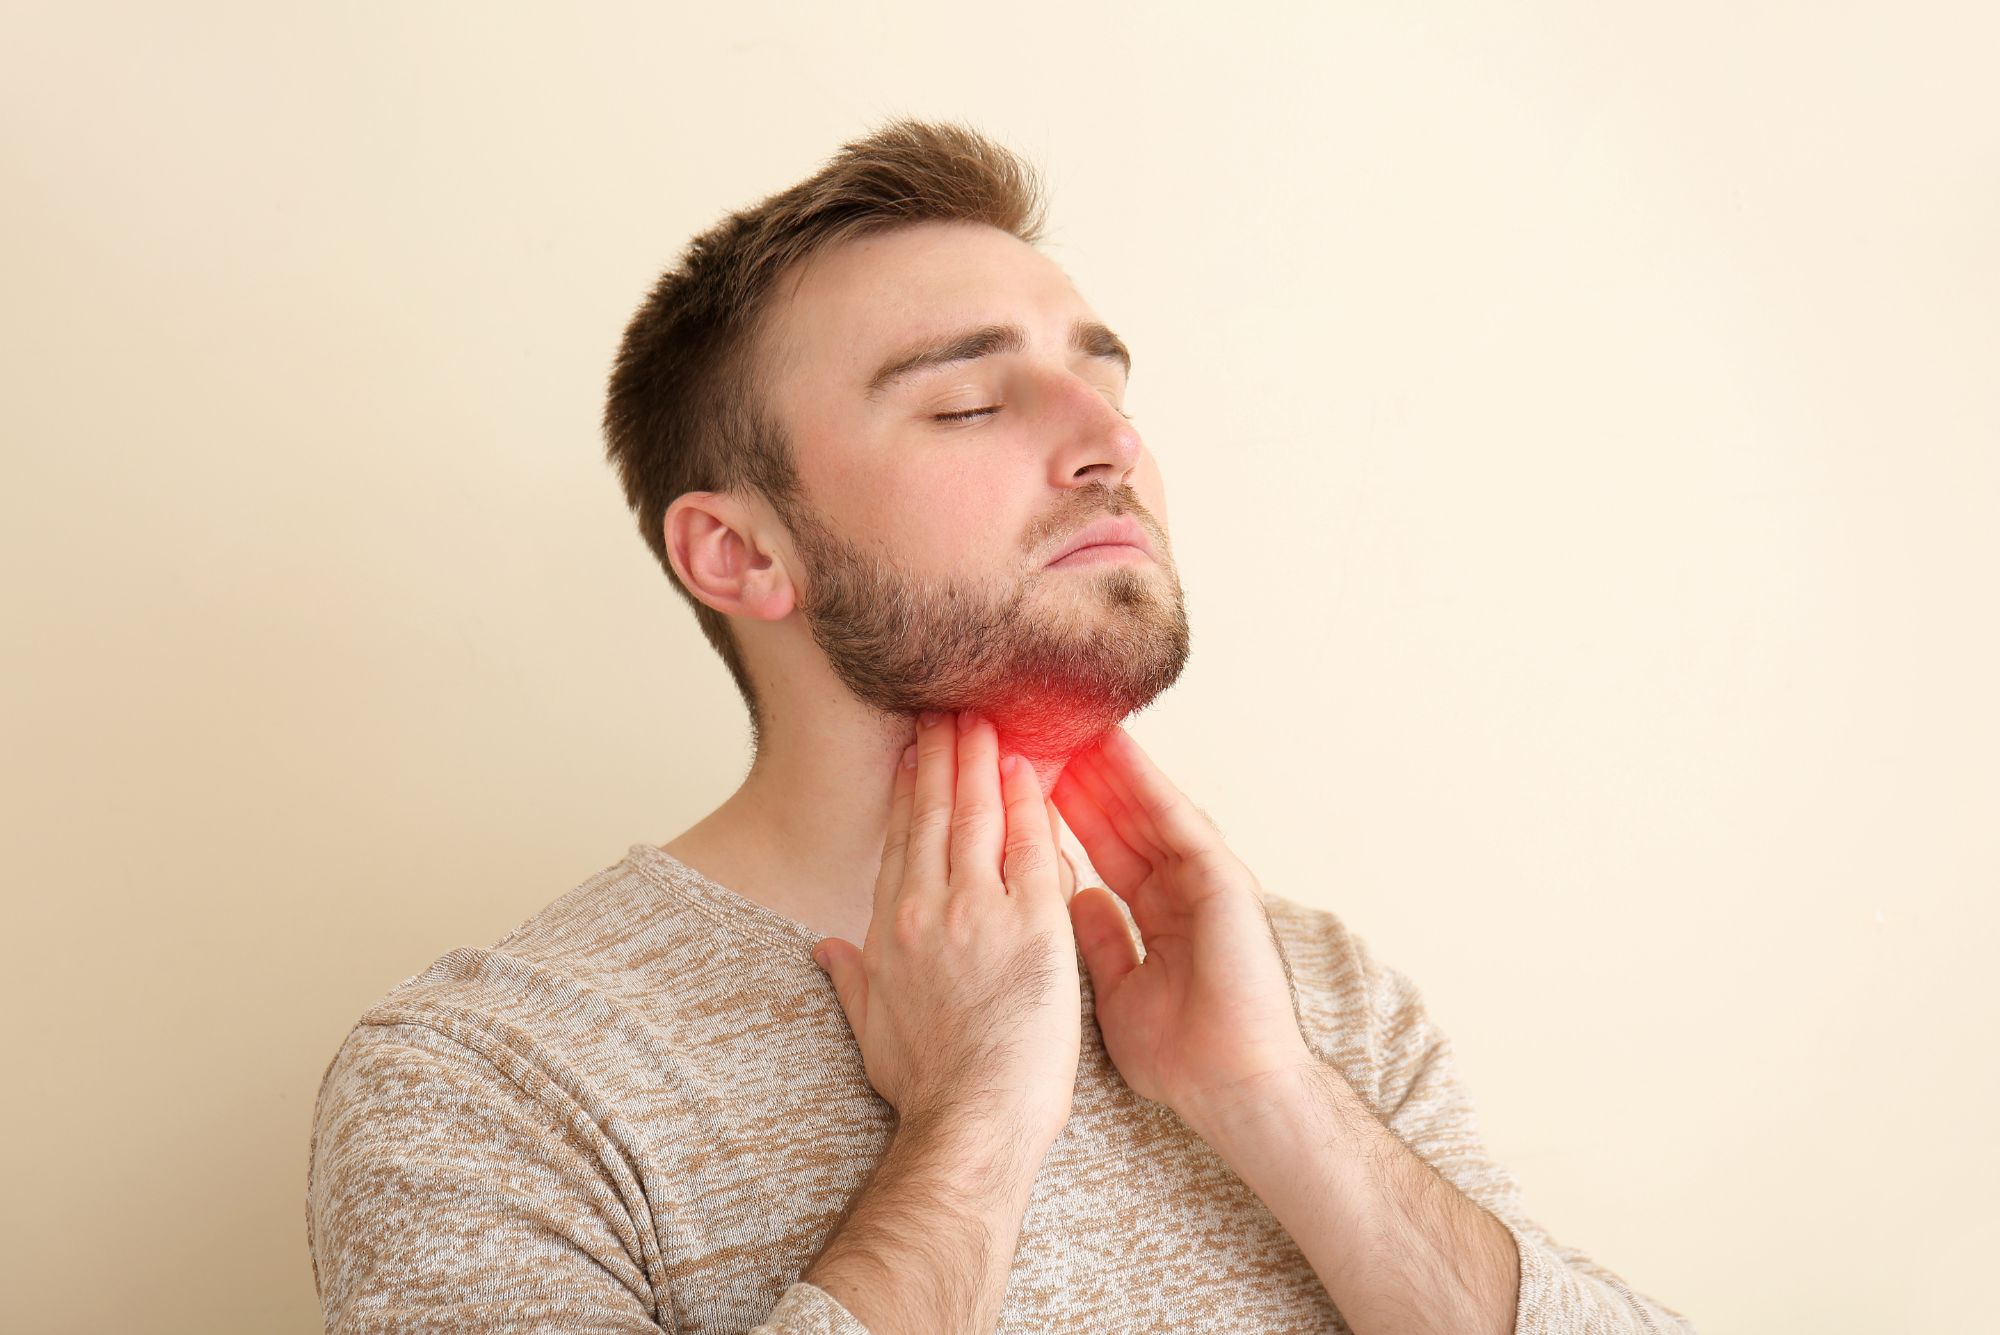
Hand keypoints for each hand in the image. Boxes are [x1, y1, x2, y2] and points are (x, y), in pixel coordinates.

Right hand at [815, 710, 1080, 1152]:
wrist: (971, 1122)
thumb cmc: (929, 1088)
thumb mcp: (871, 1028)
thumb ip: (851, 977)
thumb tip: (824, 949)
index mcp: (891, 930)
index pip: (903, 842)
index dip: (911, 792)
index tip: (916, 753)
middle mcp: (928, 909)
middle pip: (935, 814)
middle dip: (942, 756)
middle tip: (947, 707)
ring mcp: (979, 912)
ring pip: (977, 816)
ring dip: (979, 760)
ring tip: (982, 716)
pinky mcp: (1031, 924)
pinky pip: (1030, 845)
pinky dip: (1026, 802)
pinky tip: (1026, 766)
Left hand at [1053, 727, 1310, 1131]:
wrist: (1231, 1089)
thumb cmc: (1181, 1058)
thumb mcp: (1118, 990)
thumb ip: (1099, 940)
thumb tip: (1074, 899)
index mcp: (1156, 916)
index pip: (1100, 850)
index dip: (1061, 813)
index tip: (1018, 778)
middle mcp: (1179, 890)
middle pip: (1119, 820)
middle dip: (1078, 778)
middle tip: (1036, 731)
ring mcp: (1204, 880)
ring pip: (1146, 809)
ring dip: (1108, 766)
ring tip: (1068, 720)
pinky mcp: (1224, 879)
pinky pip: (1177, 820)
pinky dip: (1146, 782)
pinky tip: (1115, 748)